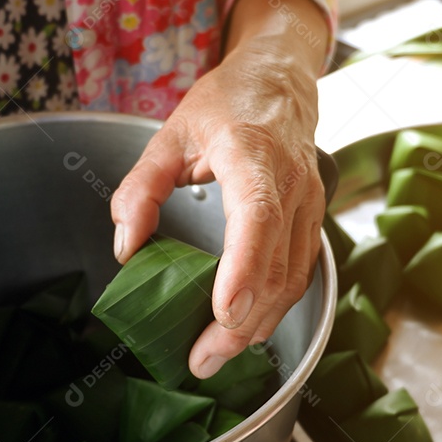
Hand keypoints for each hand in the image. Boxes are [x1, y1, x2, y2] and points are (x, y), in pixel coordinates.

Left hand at [112, 36, 324, 378]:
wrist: (283, 80)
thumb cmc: (227, 103)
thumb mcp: (169, 133)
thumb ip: (142, 188)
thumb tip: (127, 247)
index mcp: (252, 154)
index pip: (257, 217)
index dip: (244, 268)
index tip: (225, 312)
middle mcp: (291, 183)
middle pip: (278, 265)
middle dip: (241, 323)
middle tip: (202, 361)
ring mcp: (311, 204)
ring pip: (295, 279)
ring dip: (260, 325)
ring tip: (218, 356)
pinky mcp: (314, 219)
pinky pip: (300, 273)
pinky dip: (274, 308)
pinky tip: (245, 328)